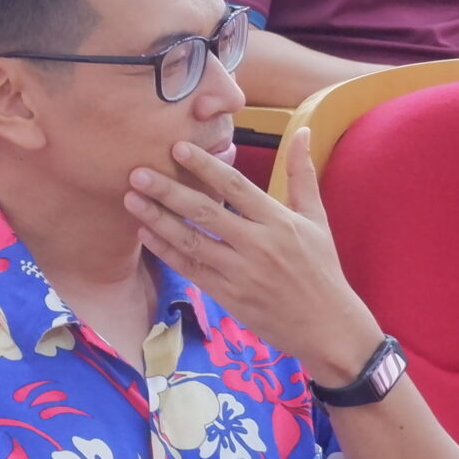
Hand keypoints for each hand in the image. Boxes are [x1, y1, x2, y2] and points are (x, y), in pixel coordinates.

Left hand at [123, 129, 382, 387]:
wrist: (328, 328)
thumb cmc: (321, 269)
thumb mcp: (317, 218)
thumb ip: (302, 174)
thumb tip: (301, 131)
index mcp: (279, 221)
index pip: (235, 187)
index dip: (205, 166)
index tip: (177, 148)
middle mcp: (258, 245)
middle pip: (205, 212)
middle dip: (168, 191)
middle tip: (137, 173)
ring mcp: (241, 272)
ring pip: (192, 241)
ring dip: (158, 220)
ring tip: (130, 200)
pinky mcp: (229, 296)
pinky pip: (191, 269)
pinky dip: (166, 251)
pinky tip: (144, 234)